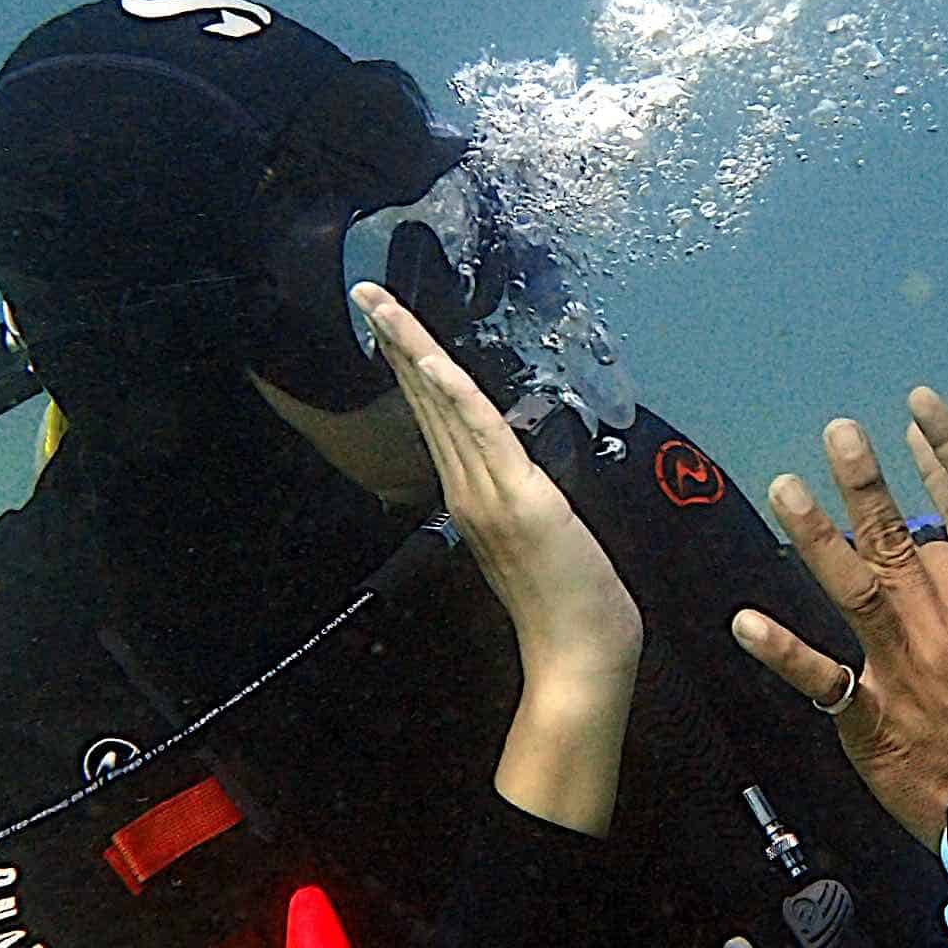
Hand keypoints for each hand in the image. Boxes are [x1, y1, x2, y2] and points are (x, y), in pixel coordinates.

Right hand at [355, 283, 642, 690]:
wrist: (579, 653)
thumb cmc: (567, 604)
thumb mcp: (534, 541)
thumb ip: (515, 504)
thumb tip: (517, 477)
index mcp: (473, 495)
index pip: (437, 416)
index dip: (411, 366)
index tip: (389, 325)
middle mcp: (469, 490)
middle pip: (427, 401)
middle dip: (397, 342)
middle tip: (367, 294)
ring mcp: (488, 493)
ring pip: (444, 407)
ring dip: (412, 350)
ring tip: (381, 306)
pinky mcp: (518, 497)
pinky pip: (481, 433)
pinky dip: (452, 394)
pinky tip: (428, 359)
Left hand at [731, 417, 947, 841]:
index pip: (943, 551)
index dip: (921, 539)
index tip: (904, 533)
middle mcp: (941, 628)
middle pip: (897, 544)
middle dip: (866, 485)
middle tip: (838, 432)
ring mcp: (899, 669)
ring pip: (854, 587)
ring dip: (816, 535)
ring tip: (787, 486)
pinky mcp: (869, 717)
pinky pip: (820, 679)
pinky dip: (781, 650)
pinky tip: (744, 621)